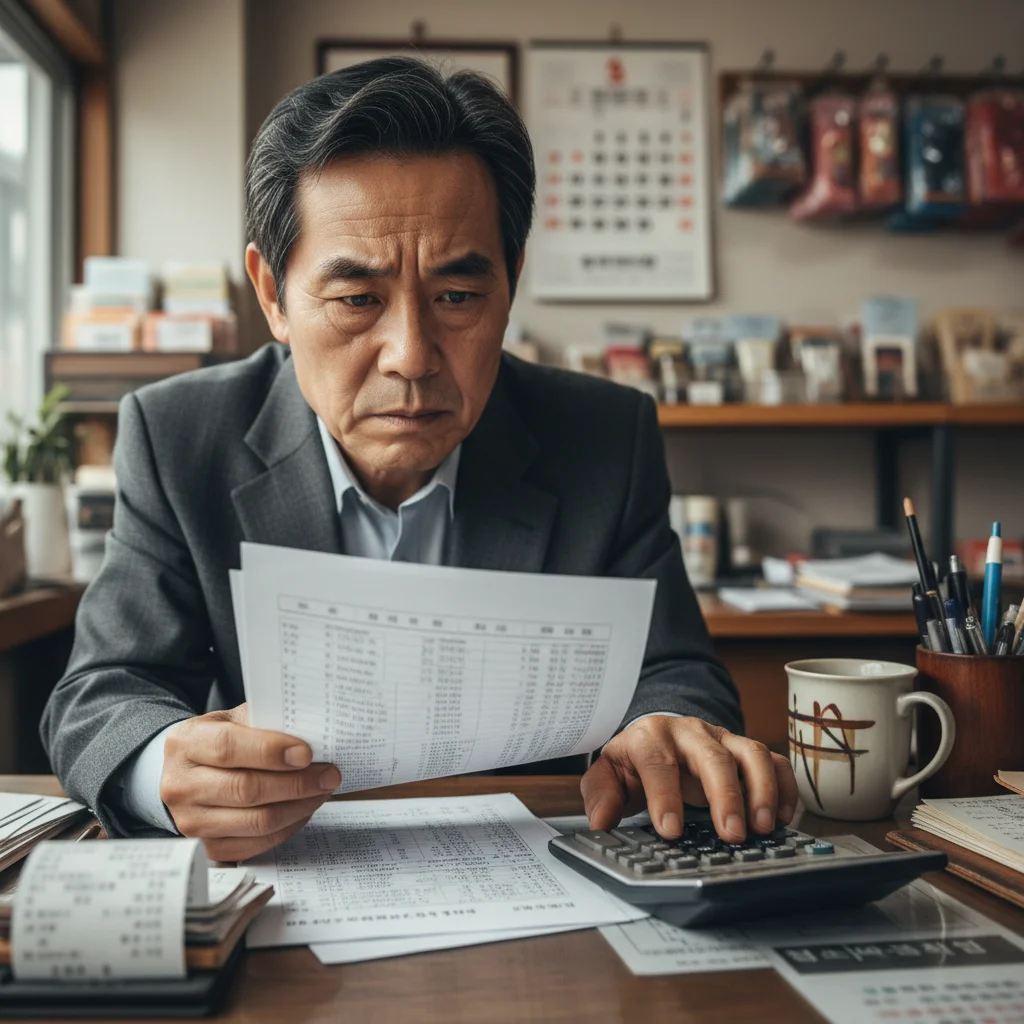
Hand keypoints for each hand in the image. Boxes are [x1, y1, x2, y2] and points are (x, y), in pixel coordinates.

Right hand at [159, 703, 339, 861]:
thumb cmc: (218, 741)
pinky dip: (288, 827)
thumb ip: (264, 722)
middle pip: (246, 789)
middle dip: (296, 783)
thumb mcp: (232, 720)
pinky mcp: (209, 847)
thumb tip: (310, 733)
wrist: (187, 772)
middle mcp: (181, 785)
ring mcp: (191, 822)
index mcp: (186, 744)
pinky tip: (303, 809)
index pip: (227, 747)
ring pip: (256, 822)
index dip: (270, 751)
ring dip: (299, 807)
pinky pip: (257, 844)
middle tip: (328, 775)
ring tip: (322, 791)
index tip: (306, 753)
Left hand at [580, 716, 797, 842]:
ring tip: (764, 827)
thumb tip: (601, 822)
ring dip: (762, 790)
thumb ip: (602, 795)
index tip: (671, 830)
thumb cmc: (635, 761)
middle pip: (712, 756)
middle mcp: (690, 733)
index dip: (665, 795)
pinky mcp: (746, 751)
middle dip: (724, 795)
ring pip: (752, 753)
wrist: (657, 737)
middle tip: (731, 834)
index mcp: (651, 737)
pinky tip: (784, 818)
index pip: (658, 762)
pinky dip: (786, 788)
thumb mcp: (610, 775)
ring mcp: (723, 739)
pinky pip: (776, 762)